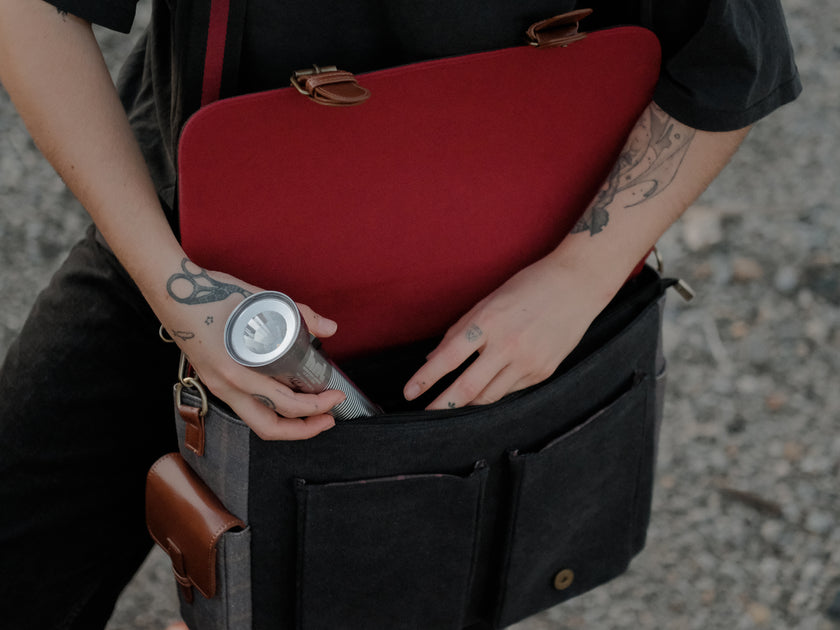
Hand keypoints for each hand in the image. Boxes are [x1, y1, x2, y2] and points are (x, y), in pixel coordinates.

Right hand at [160, 259, 344, 439]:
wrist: (171, 290)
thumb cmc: (211, 294)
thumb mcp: (260, 301)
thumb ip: (300, 314)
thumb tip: (330, 327)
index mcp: (237, 371)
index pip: (286, 405)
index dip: (317, 407)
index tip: (337, 397)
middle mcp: (225, 386)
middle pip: (269, 428)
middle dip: (304, 429)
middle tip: (329, 417)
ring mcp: (217, 386)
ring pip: (256, 422)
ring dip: (287, 423)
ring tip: (312, 412)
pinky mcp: (215, 380)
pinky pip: (246, 407)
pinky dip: (270, 409)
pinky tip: (286, 395)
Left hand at [403, 255, 610, 409]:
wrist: (577, 286)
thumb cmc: (528, 287)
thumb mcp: (488, 301)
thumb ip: (460, 330)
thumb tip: (432, 357)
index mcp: (489, 321)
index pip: (448, 357)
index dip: (426, 378)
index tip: (409, 392)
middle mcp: (508, 345)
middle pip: (468, 387)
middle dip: (442, 404)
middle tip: (427, 412)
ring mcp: (528, 361)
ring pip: (489, 396)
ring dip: (468, 402)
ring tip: (453, 403)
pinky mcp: (543, 372)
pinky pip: (510, 390)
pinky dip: (494, 391)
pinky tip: (487, 388)